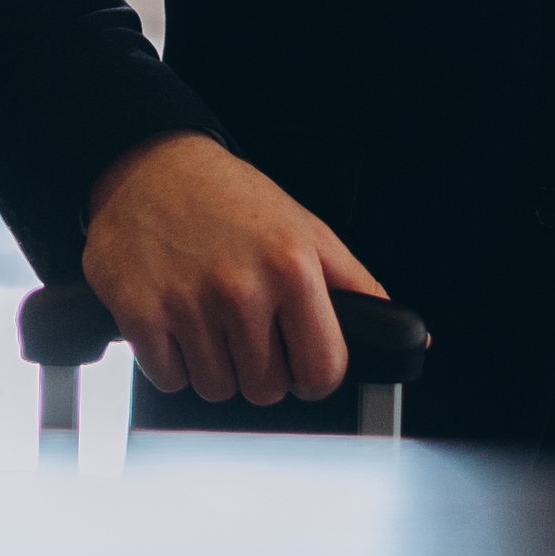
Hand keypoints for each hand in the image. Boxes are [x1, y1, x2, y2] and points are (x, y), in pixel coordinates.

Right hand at [80, 131, 387, 405]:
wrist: (151, 166)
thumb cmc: (232, 200)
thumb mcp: (307, 230)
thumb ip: (358, 288)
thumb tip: (414, 340)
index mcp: (292, 266)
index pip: (323, 371)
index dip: (316, 376)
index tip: (303, 364)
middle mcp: (241, 287)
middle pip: (266, 390)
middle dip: (260, 369)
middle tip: (248, 329)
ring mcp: (188, 303)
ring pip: (216, 389)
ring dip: (214, 366)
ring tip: (210, 317)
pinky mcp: (140, 314)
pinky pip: (168, 380)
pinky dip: (172, 361)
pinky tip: (177, 319)